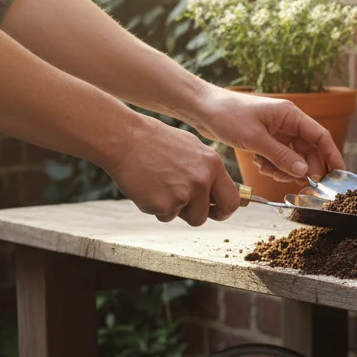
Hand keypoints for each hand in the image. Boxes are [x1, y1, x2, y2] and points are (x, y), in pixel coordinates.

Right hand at [104, 114, 240, 224]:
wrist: (125, 138)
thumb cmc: (155, 141)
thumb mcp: (192, 148)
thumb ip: (206, 170)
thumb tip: (217, 190)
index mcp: (213, 164)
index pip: (232, 198)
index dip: (225, 210)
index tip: (217, 211)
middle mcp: (202, 180)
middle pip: (208, 215)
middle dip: (200, 216)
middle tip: (188, 211)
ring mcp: (184, 193)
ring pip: (184, 217)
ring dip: (174, 210)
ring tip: (159, 187)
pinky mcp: (164, 204)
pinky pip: (164, 216)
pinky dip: (154, 207)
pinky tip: (146, 187)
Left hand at [194, 86, 345, 181]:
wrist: (202, 108)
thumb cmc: (228, 115)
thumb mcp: (256, 139)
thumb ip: (281, 156)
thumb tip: (304, 171)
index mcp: (290, 115)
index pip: (321, 137)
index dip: (332, 156)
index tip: (339, 174)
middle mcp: (287, 122)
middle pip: (308, 150)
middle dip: (303, 168)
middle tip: (296, 183)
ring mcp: (277, 131)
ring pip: (293, 156)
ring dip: (284, 168)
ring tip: (268, 170)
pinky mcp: (266, 139)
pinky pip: (279, 157)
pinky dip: (272, 165)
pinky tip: (259, 164)